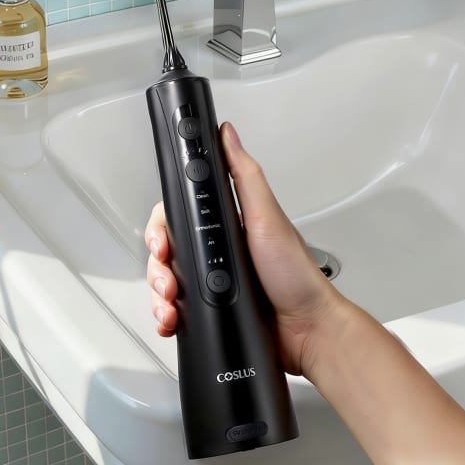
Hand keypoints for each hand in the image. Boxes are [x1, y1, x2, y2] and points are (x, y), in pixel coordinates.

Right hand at [144, 122, 342, 375]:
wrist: (306, 330)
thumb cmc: (295, 274)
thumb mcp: (267, 216)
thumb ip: (244, 176)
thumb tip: (228, 134)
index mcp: (226, 224)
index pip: (179, 215)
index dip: (162, 227)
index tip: (162, 241)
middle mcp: (216, 251)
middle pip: (165, 250)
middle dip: (158, 266)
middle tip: (168, 278)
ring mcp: (210, 283)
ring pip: (165, 281)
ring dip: (158, 295)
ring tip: (170, 305)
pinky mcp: (209, 311)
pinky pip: (175, 310)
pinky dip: (165, 316)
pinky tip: (171, 320)